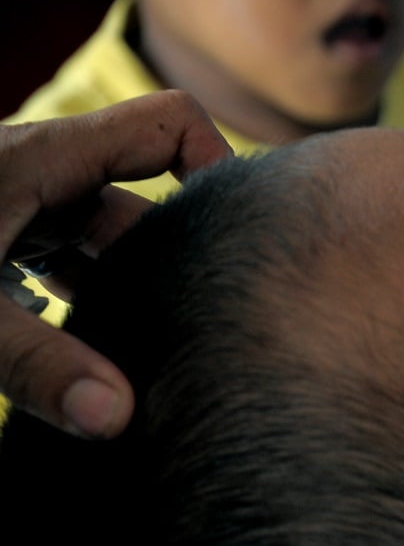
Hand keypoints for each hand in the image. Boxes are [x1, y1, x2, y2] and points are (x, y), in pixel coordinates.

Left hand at [0, 91, 229, 437]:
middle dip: (174, 264)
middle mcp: (37, 178)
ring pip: (98, 248)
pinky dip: (77, 316)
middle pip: (142, 202)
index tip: (238, 238)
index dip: (218, 165)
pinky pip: (56, 274)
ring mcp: (11, 212)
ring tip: (155, 359)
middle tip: (206, 328)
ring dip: (123, 300)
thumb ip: (33, 366)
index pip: (169, 125)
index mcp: (44, 159)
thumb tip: (119, 420)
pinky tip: (81, 372)